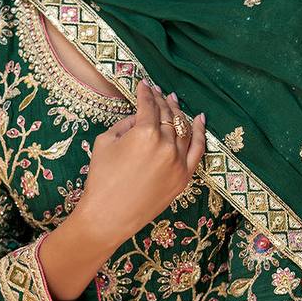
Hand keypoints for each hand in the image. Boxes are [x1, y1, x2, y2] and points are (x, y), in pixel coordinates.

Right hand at [75, 79, 206, 247]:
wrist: (110, 215)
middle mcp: (166, 145)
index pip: (149, 105)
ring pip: (184, 129)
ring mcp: (178, 161)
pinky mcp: (184, 176)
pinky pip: (198, 150)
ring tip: (174, 100)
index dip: (146, 93)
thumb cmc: (102, 178)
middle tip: (158, 92)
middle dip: (162, 100)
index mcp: (144, 133)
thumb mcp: (105, 142)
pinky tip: (200, 119)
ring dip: (179, 112)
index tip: (144, 85)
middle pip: (168, 115)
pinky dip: (200, 133)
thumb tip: (140, 116)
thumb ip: (126, 124)